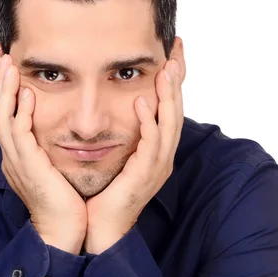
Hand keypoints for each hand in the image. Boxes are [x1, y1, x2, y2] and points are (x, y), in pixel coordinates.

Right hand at [0, 54, 86, 253]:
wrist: (63, 230)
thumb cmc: (63, 200)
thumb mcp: (53, 165)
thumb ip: (47, 144)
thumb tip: (54, 126)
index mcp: (17, 153)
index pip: (5, 112)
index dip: (3, 87)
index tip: (5, 62)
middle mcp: (11, 154)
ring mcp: (15, 160)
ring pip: (2, 118)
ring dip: (4, 90)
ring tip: (8, 64)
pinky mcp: (27, 167)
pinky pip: (19, 135)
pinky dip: (20, 113)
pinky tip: (26, 94)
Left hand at [84, 58, 183, 253]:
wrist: (100, 226)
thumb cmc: (104, 191)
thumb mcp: (117, 154)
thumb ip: (121, 131)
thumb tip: (114, 105)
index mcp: (156, 150)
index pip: (169, 108)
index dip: (172, 81)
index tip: (171, 52)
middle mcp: (162, 155)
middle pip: (176, 111)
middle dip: (177, 80)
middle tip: (176, 50)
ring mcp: (157, 166)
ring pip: (170, 124)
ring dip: (168, 96)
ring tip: (166, 69)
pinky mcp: (145, 176)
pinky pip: (151, 145)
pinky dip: (149, 122)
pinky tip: (143, 102)